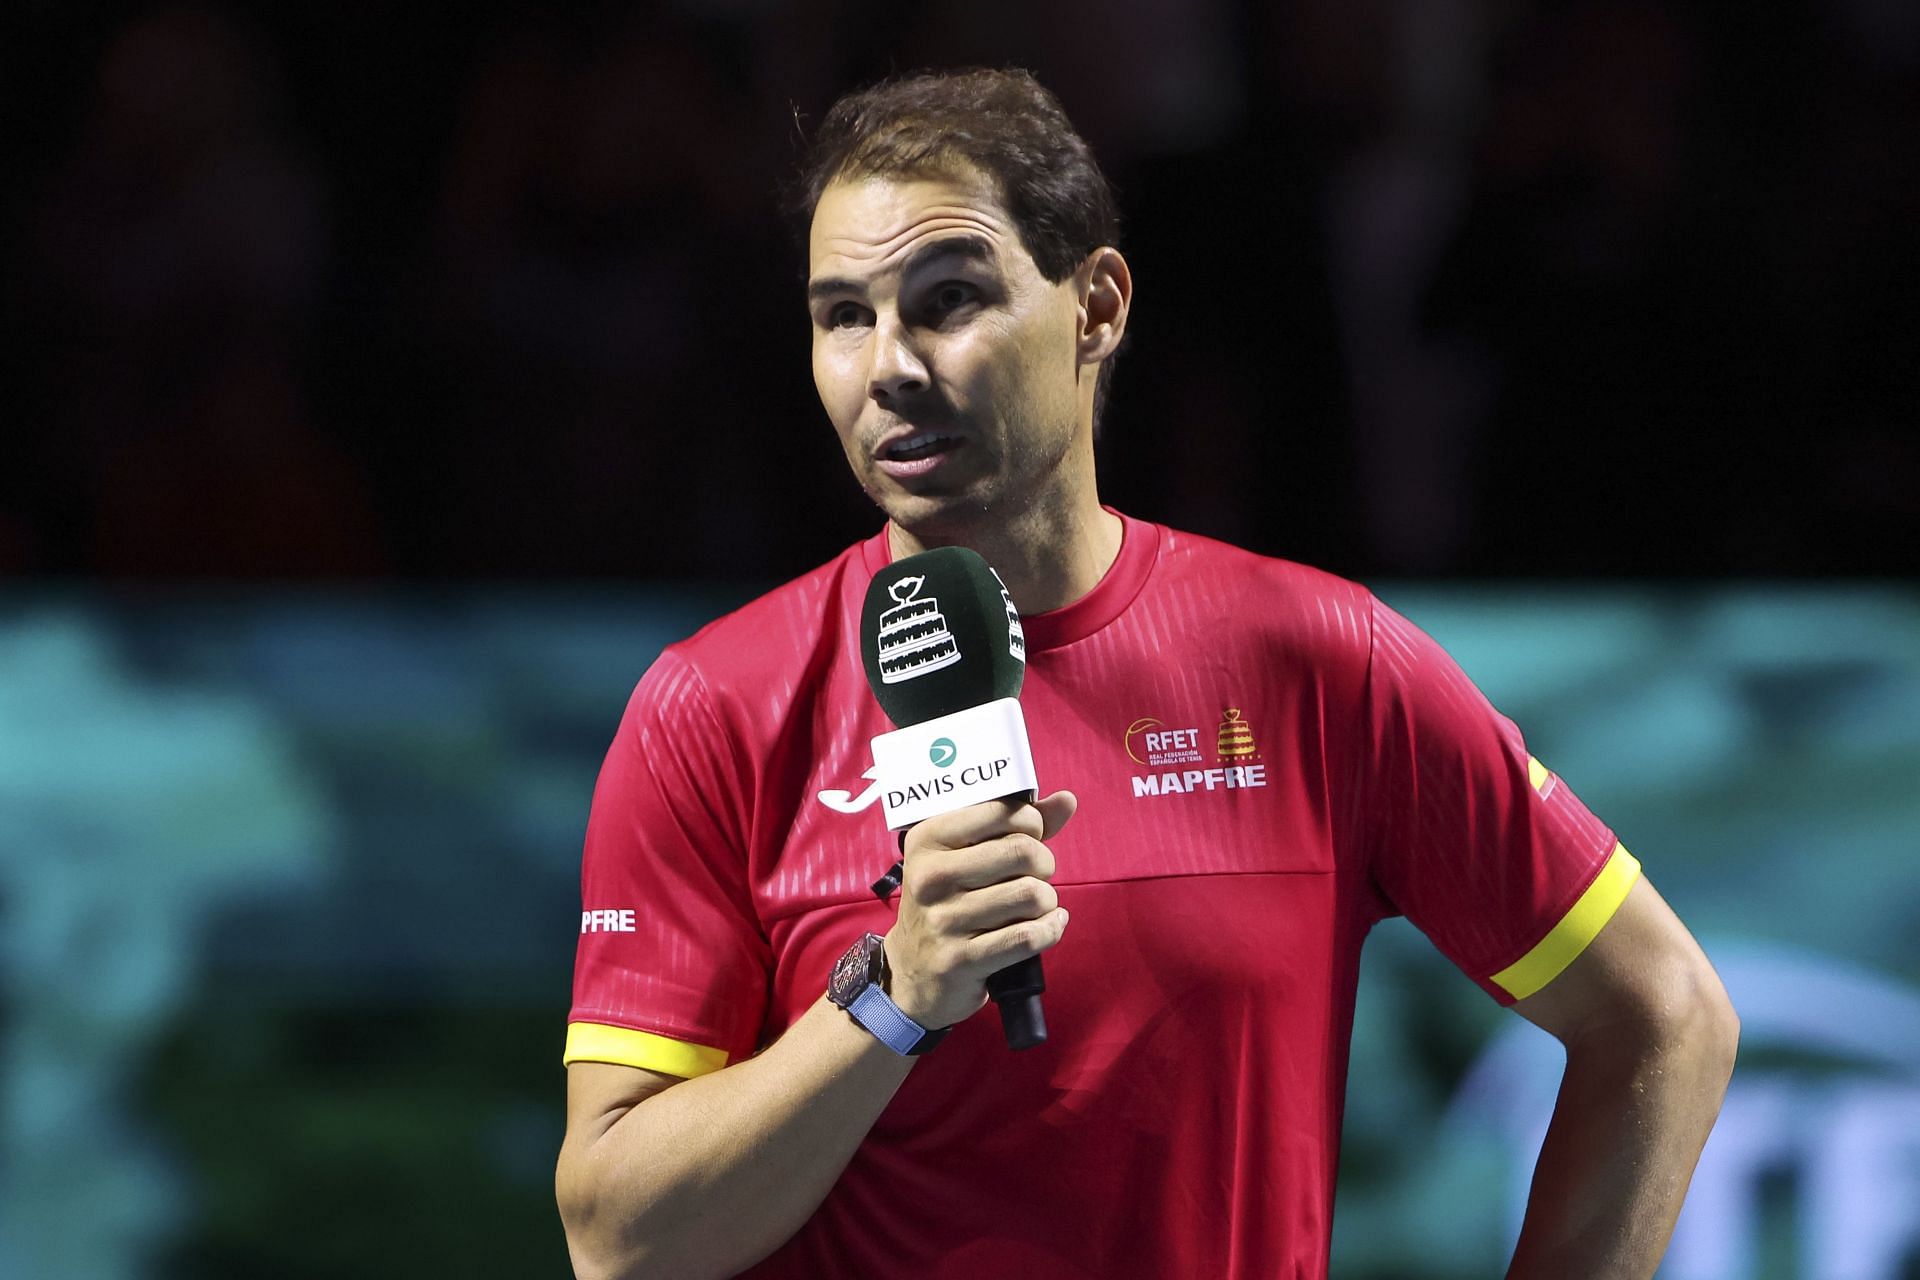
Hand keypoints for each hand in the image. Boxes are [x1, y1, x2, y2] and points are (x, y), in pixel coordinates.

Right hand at [883, 791, 1076, 1030]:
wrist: (912, 971)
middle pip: (1024, 852)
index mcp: (928, 838)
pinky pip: (1028, 936)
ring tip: (1035, 905)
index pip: (1005, 813)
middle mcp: (931, 876)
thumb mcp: (965, 856)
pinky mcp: (961, 959)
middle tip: (1035, 875)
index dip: (1032, 824)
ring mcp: (944, 920)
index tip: (1028, 839)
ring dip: (1047, 901)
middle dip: (1044, 863)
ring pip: (1032, 895)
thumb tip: (1067, 799)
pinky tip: (1049, 925)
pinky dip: (1050, 929)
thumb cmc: (949, 902)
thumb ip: (1016, 825)